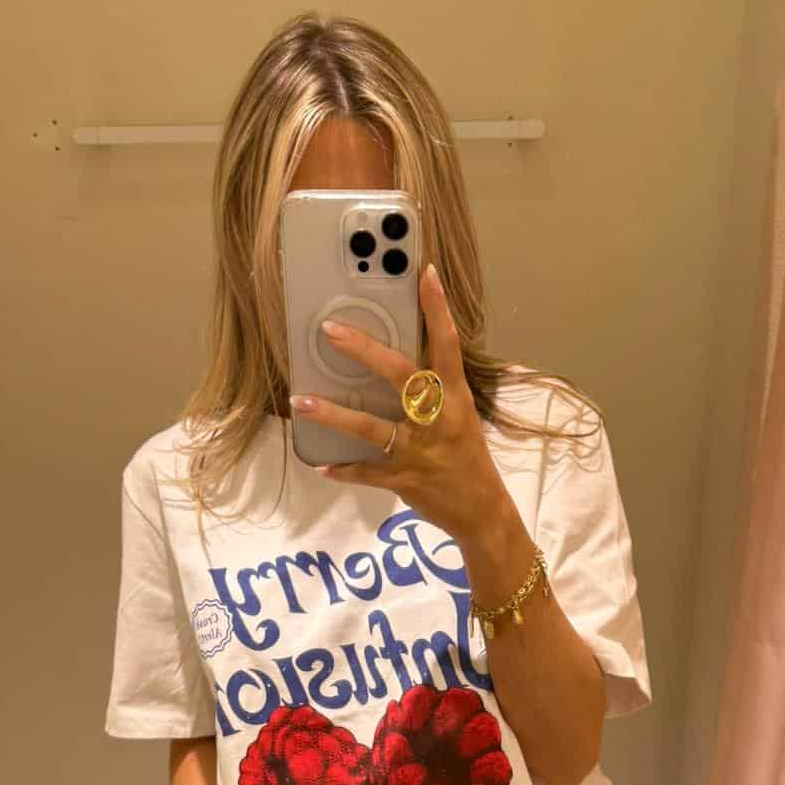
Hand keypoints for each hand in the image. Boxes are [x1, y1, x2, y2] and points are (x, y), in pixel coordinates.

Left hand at [288, 262, 511, 544]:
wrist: (482, 510)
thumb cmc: (467, 456)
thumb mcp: (459, 415)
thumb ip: (432, 389)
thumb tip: (391, 360)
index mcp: (454, 397)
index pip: (447, 345)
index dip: (437, 309)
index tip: (424, 273)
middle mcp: (437, 419)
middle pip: (400, 377)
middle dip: (364, 351)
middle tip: (330, 330)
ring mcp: (419, 450)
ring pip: (372, 427)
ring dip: (334, 415)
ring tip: (301, 401)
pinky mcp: (403, 479)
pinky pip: (366, 473)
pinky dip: (344, 470)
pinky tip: (321, 466)